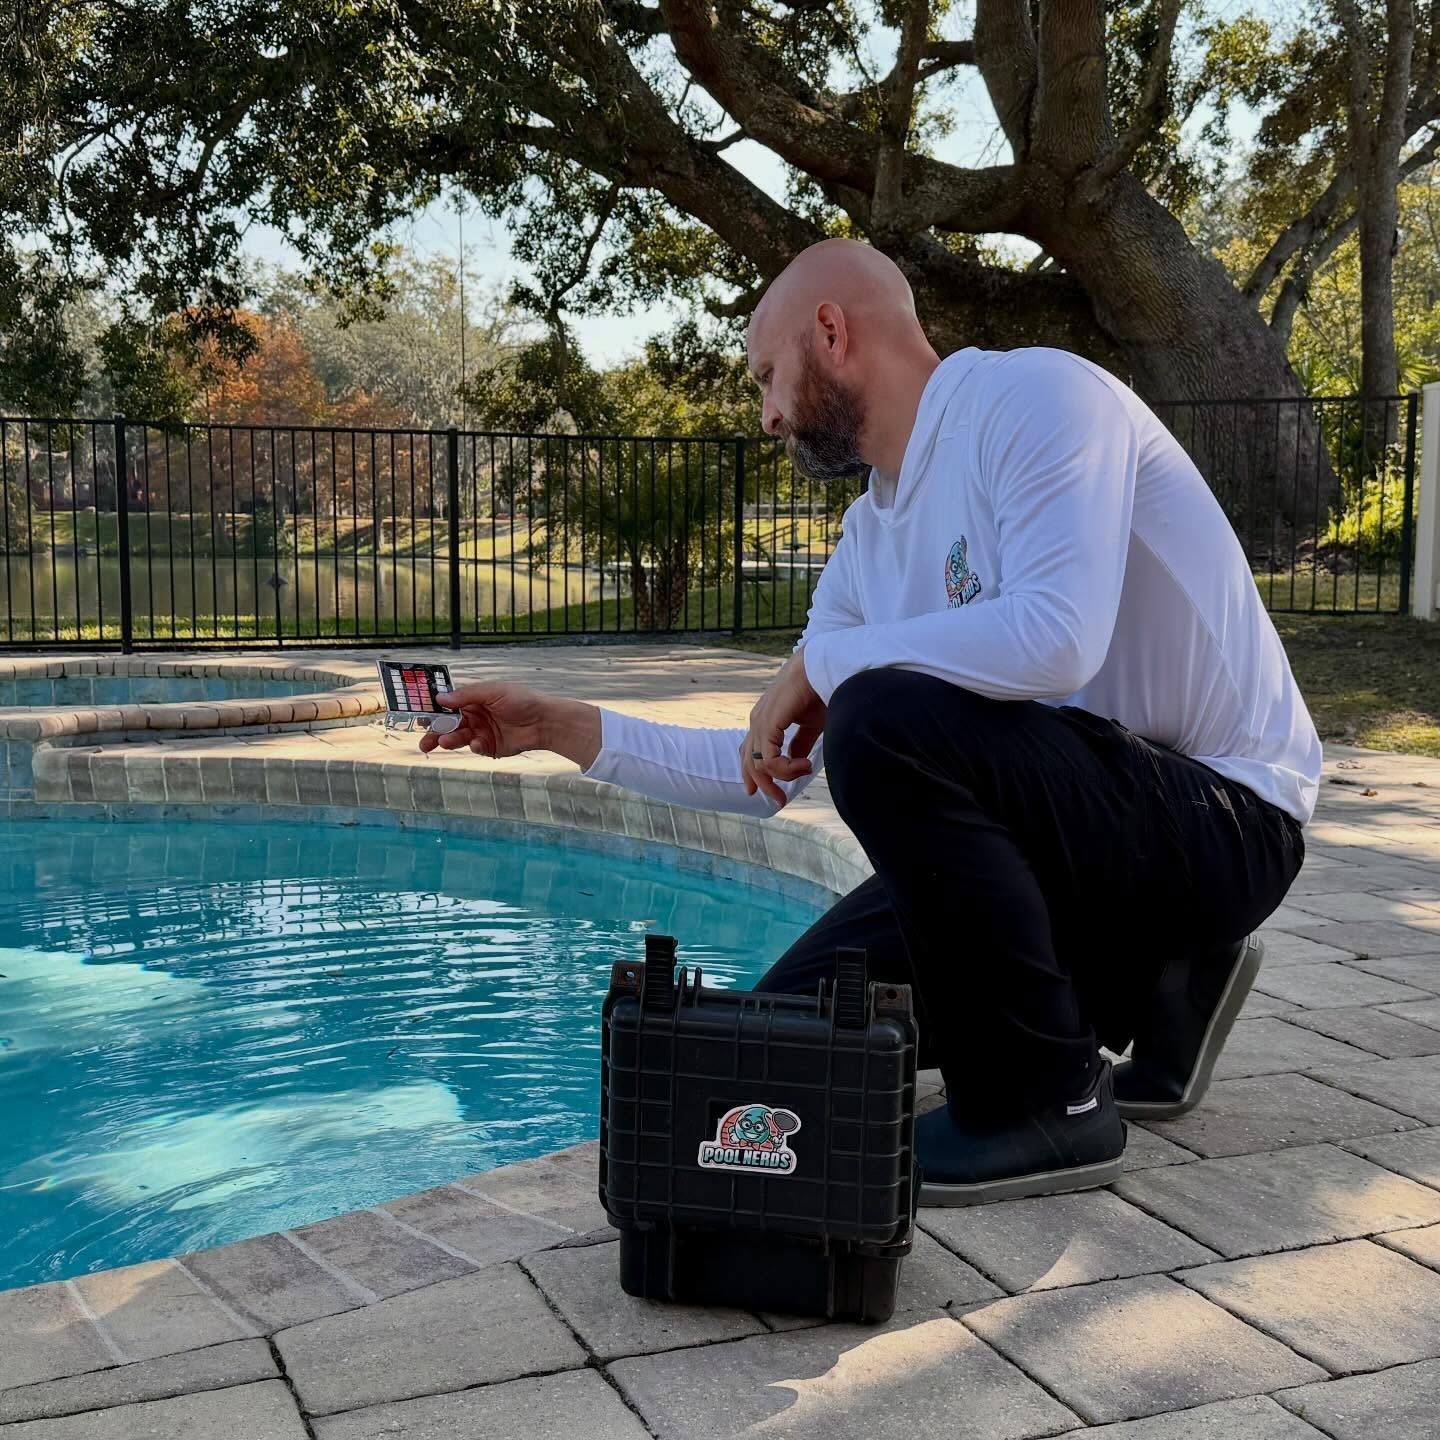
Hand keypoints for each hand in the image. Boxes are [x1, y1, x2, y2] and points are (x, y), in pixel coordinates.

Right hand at [420, 682, 550, 757]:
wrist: (544, 721)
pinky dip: (474, 746)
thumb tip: (440, 698)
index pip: (448, 706)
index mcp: (473, 700)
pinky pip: (476, 748)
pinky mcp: (490, 747)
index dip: (434, 712)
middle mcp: (475, 717)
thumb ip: (466, 695)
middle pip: (449, 726)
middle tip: (423, 741)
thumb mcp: (492, 691)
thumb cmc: (521, 700)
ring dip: (450, 740)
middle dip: (435, 733)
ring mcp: (482, 732)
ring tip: (444, 741)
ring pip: (459, 738)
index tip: (419, 718)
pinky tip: (479, 743)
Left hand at [740, 649, 825, 807]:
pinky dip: (785, 768)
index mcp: (764, 722)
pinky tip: (803, 767)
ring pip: (759, 764)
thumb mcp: (809, 726)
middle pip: (749, 764)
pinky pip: (768, 758)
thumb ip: (800, 745)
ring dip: (783, 776)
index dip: (754, 777)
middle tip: (780, 801)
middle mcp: (757, 722)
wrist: (820, 668)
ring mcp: (759, 722)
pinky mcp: (767, 723)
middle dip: (765, 786)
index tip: (769, 795)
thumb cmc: (817, 692)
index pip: (749, 754)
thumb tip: (796, 763)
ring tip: (805, 771)